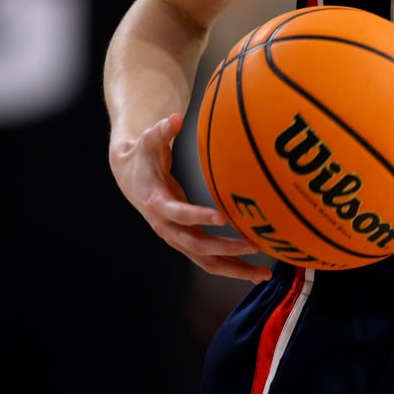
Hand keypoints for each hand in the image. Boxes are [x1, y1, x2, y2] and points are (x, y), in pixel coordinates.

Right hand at [109, 114, 267, 281]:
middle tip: (254, 244)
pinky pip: (210, 260)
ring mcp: (177, 237)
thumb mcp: (149, 141)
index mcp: (157, 204)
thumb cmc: (143, 156)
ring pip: (205, 261)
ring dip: (234, 269)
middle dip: (225, 248)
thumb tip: (174, 118)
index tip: (222, 217)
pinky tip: (255, 271)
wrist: (130, 177)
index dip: (198, 216)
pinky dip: (231, 266)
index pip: (178, 214)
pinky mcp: (187, 241)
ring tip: (263, 275)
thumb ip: (162, 131)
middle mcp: (166, 227)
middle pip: (196, 246)